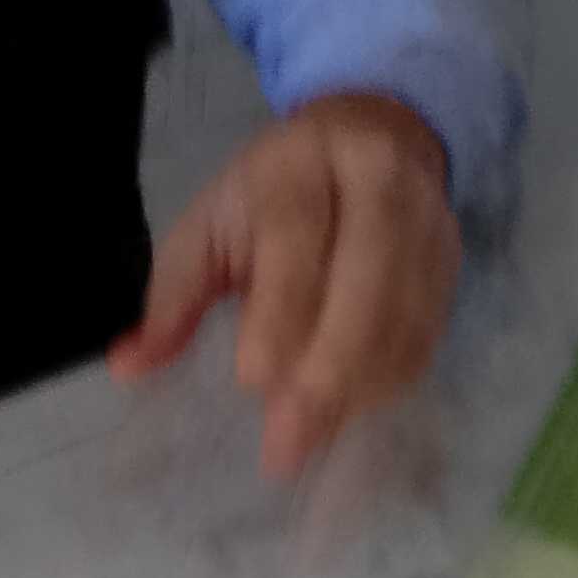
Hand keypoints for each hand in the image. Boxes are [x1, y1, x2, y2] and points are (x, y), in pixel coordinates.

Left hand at [110, 91, 459, 477]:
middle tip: (288, 443)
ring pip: (405, 318)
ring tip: (310, 440)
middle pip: (369, 283)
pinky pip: (426, 338)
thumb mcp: (211, 222)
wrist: (374, 134)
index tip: (253, 381)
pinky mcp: (450, 267)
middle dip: (330, 371)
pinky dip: (386, 385)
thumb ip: (174, 294)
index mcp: (303, 164)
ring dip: (358, 389)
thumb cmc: (273, 191)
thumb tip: (128, 366)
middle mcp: (378, 188)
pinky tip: (347, 416)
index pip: (297, 236)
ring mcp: (426, 227)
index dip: (280, 312)